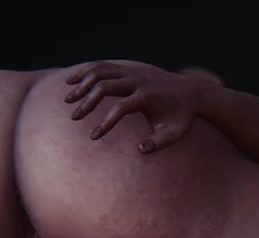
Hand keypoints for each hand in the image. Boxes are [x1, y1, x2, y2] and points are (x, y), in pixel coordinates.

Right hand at [64, 61, 201, 153]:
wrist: (190, 91)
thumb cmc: (181, 116)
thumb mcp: (175, 133)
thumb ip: (159, 143)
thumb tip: (141, 150)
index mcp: (148, 97)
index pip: (121, 108)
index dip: (106, 123)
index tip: (95, 137)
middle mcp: (138, 81)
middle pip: (105, 86)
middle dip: (88, 102)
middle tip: (75, 118)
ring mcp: (132, 72)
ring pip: (100, 71)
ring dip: (81, 84)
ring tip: (68, 100)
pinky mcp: (128, 68)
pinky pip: (102, 66)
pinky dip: (85, 71)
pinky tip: (71, 81)